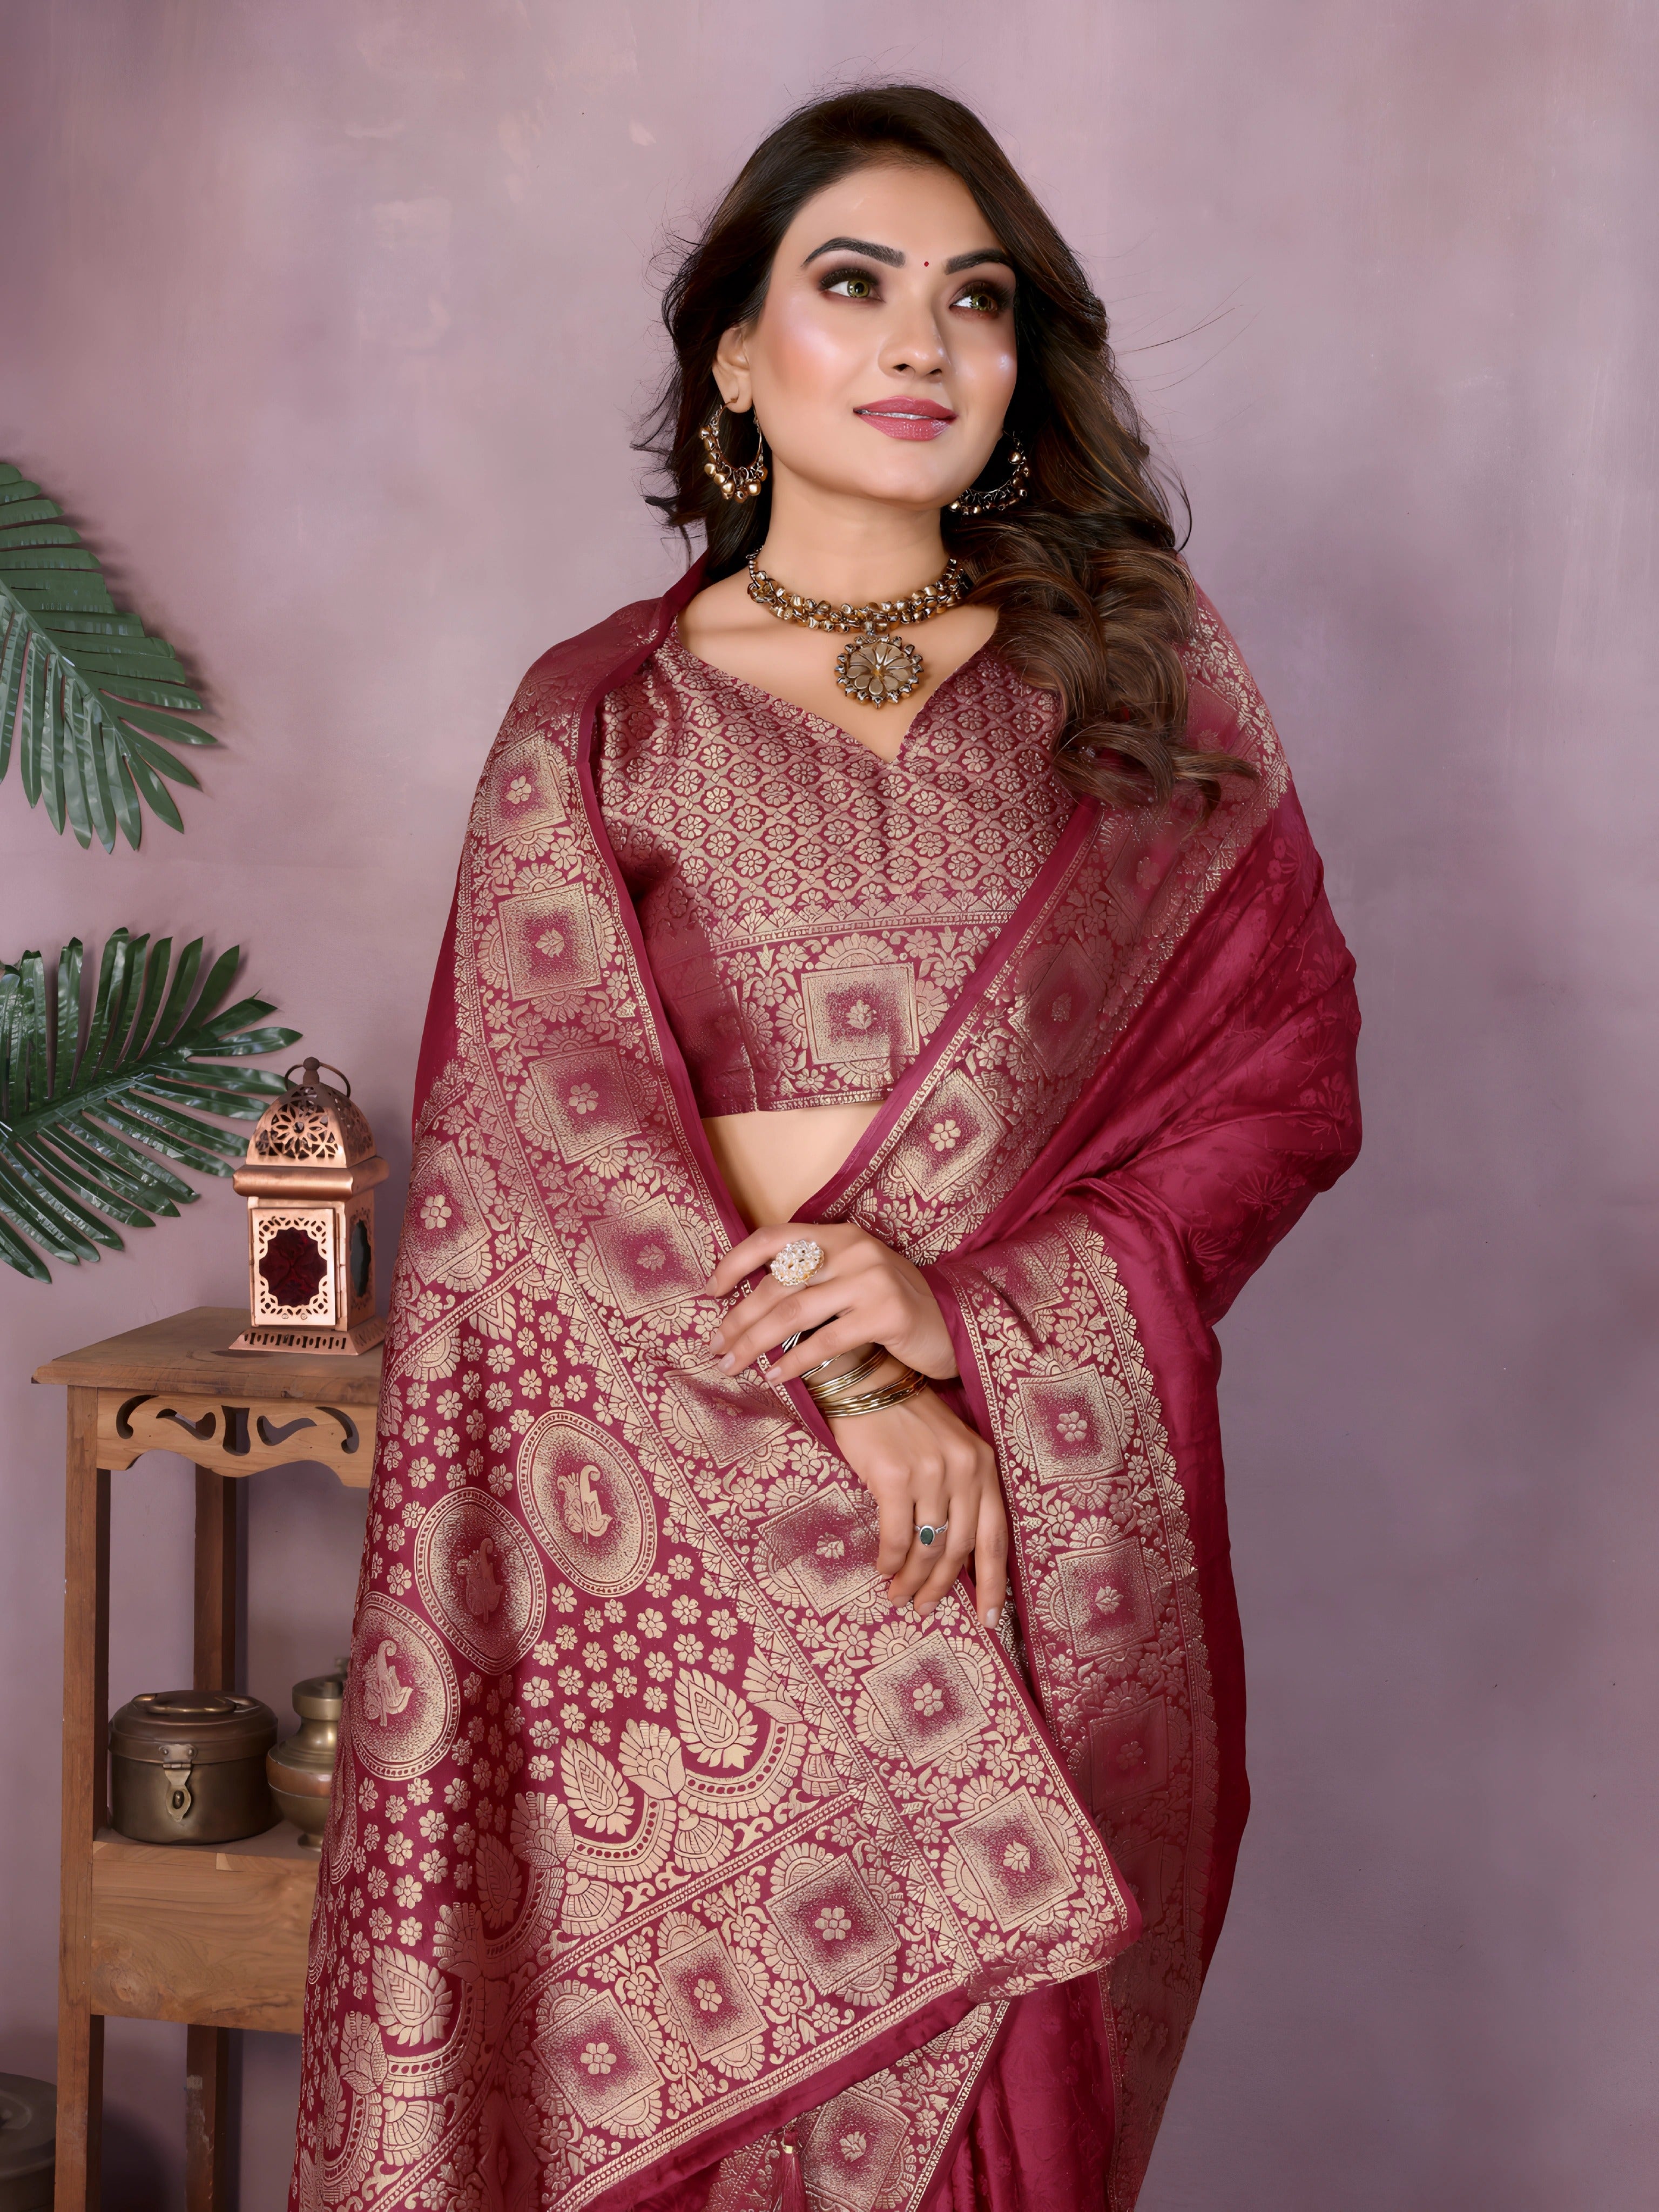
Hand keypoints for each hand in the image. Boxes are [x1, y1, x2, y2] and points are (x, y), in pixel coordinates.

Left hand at [705, 1221, 957, 1383]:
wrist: (956, 1324)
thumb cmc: (894, 1308)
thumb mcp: (853, 1279)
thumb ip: (813, 1279)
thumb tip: (749, 1306)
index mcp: (840, 1235)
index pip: (773, 1238)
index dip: (734, 1262)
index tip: (709, 1292)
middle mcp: (854, 1249)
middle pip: (777, 1283)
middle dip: (737, 1318)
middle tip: (715, 1346)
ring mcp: (872, 1279)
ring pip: (794, 1312)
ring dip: (754, 1342)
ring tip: (732, 1365)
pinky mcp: (887, 1313)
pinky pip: (825, 1340)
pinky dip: (793, 1361)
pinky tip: (774, 1376)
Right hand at [830, 1381, 1008, 1623]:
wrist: (865, 1381)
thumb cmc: (904, 1420)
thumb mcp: (946, 1450)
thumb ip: (959, 1493)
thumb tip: (953, 1555)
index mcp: (984, 1464)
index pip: (995, 1536)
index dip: (993, 1583)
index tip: (990, 1620)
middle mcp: (964, 1468)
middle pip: (961, 1548)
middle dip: (943, 1587)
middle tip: (925, 1608)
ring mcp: (931, 1472)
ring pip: (928, 1546)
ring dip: (913, 1580)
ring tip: (899, 1597)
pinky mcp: (895, 1475)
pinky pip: (897, 1534)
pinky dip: (891, 1560)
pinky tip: (883, 1569)